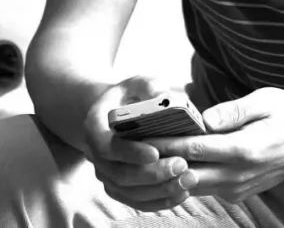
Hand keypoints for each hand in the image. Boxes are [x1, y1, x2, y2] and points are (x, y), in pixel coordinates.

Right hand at [82, 75, 196, 211]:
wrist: (116, 110)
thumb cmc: (131, 94)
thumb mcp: (139, 82)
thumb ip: (150, 86)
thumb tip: (164, 97)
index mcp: (95, 127)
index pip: (107, 146)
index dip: (129, 153)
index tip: (155, 153)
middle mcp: (95, 154)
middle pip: (120, 174)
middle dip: (152, 174)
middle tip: (181, 165)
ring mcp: (106, 173)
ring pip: (128, 192)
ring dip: (158, 190)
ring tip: (187, 181)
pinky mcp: (119, 186)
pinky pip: (136, 200)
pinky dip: (158, 200)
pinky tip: (182, 194)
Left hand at [151, 87, 283, 203]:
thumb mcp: (267, 100)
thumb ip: (234, 110)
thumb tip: (203, 118)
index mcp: (244, 149)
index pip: (193, 148)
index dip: (163, 142)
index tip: (140, 133)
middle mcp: (238, 175)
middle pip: (184, 173)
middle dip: (158, 160)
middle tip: (133, 144)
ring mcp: (236, 188)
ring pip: (190, 186)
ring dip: (169, 170)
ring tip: (146, 152)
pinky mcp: (236, 194)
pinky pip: (203, 188)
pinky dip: (185, 176)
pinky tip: (173, 159)